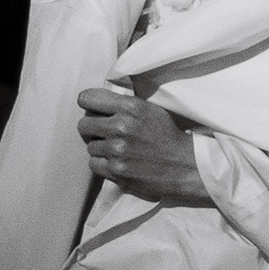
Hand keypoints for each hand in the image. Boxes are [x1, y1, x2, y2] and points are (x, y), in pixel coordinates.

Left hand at [77, 88, 210, 202]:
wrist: (185, 165)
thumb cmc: (168, 136)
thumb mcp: (150, 109)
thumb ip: (124, 104)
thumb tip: (96, 101)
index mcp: (130, 107)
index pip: (87, 98)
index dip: (88, 105)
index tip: (94, 111)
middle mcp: (121, 127)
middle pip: (83, 124)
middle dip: (92, 129)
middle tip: (105, 134)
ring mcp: (117, 150)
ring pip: (89, 146)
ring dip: (100, 149)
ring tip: (118, 150)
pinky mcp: (117, 170)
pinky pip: (94, 164)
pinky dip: (103, 164)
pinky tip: (117, 162)